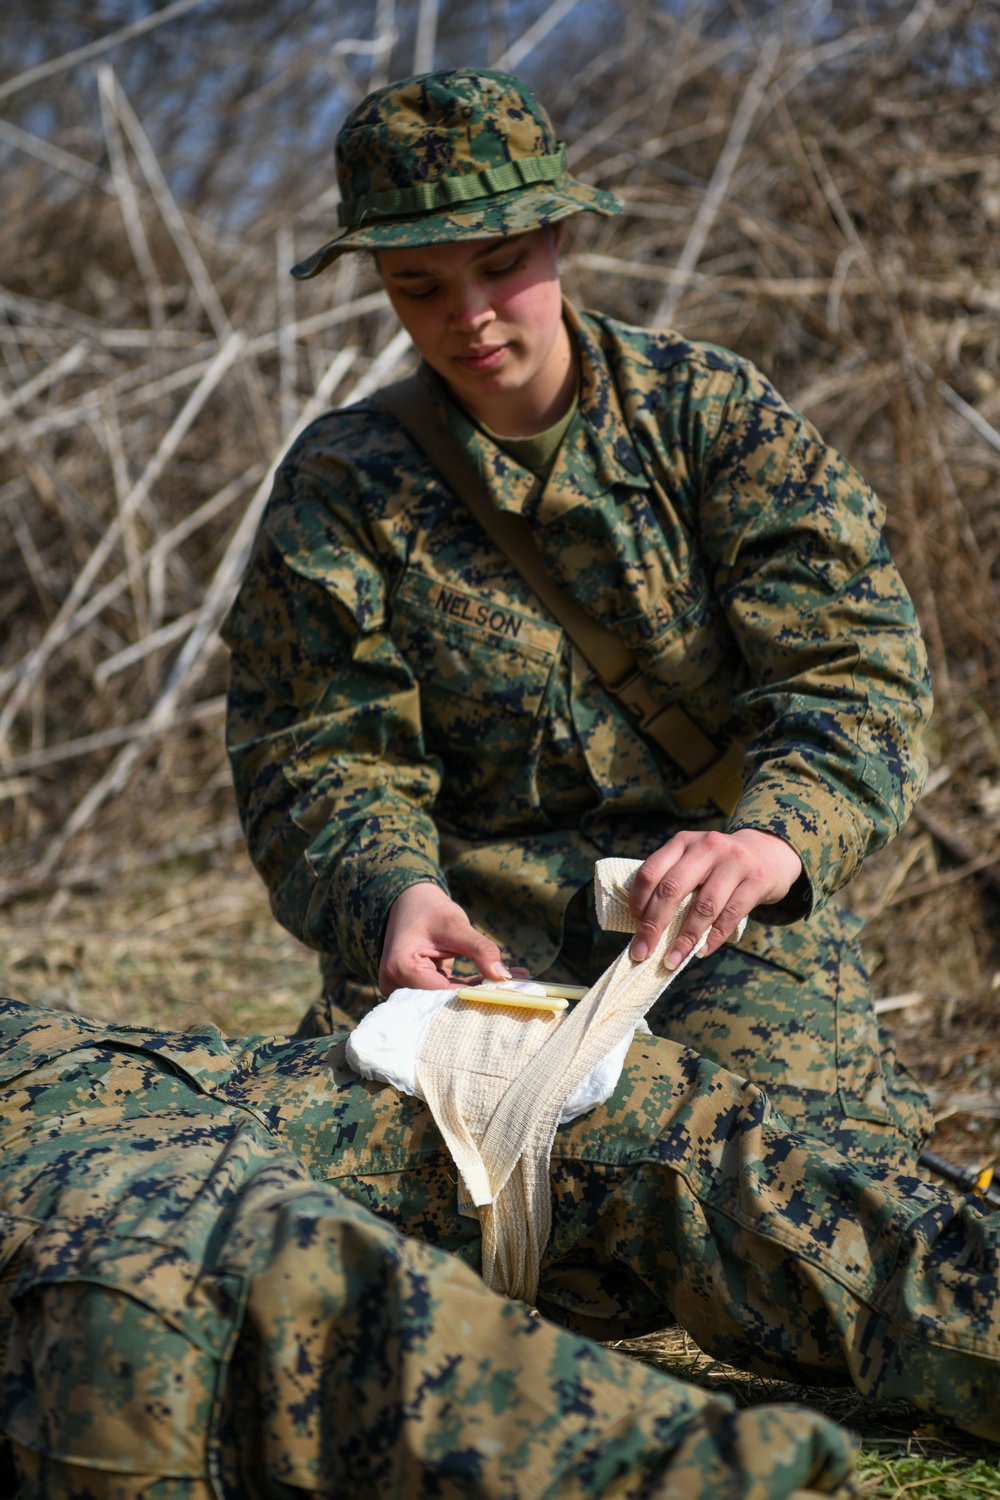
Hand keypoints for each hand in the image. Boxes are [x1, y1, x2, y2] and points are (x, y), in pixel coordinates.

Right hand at [379, 881, 514, 993]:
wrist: (410, 902)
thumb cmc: (428, 909)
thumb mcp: (455, 925)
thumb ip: (479, 949)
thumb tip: (503, 976)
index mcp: (401, 968)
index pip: (441, 993)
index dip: (474, 995)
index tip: (507, 992)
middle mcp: (399, 984)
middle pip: (444, 1000)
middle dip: (480, 995)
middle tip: (518, 989)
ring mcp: (408, 988)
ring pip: (449, 998)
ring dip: (480, 991)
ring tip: (517, 982)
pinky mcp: (421, 988)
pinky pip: (449, 992)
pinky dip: (473, 986)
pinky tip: (501, 979)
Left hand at [627, 829, 802, 968]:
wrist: (769, 852)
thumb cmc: (720, 866)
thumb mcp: (694, 860)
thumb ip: (674, 881)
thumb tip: (645, 927)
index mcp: (683, 842)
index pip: (651, 871)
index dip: (638, 900)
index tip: (634, 924)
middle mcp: (707, 847)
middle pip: (672, 889)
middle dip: (654, 925)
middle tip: (642, 952)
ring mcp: (734, 862)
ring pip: (703, 906)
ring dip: (684, 939)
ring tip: (672, 960)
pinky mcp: (756, 880)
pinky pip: (731, 915)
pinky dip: (713, 937)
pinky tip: (701, 951)